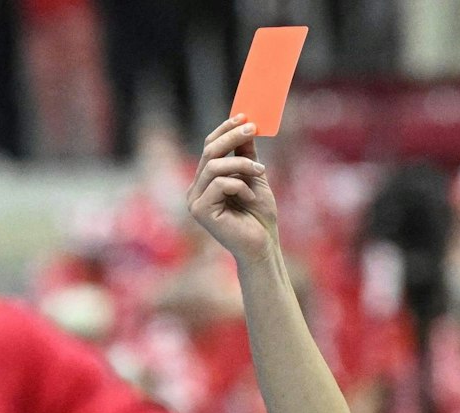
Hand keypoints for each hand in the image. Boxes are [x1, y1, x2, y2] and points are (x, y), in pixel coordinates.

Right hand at [187, 116, 278, 263]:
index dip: (225, 130)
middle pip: (209, 152)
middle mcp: (196, 190)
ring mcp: (195, 201)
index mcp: (206, 182)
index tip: (245, 118)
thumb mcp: (255, 177)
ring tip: (260, 171)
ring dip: (241, 164)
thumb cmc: (260, 217)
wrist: (263, 247)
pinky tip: (250, 197)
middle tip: (252, 128)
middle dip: (231, 137)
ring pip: (214, 165)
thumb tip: (245, 125)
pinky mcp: (201, 211)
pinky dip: (239, 185)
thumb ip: (247, 154)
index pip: (210, 148)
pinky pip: (219, 184)